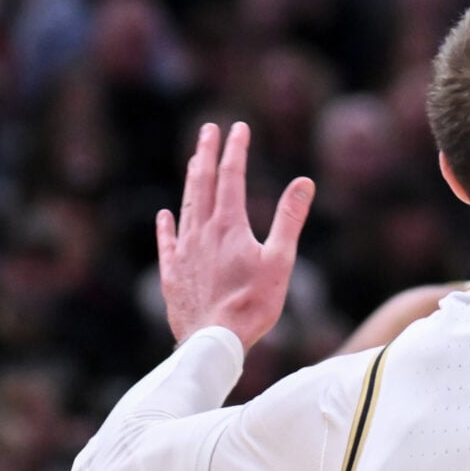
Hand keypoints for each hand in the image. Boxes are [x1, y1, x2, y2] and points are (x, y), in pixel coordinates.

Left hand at [156, 122, 312, 349]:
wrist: (213, 342)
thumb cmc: (253, 304)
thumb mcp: (280, 260)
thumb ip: (290, 218)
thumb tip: (304, 182)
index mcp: (229, 226)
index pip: (231, 176)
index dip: (235, 150)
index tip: (238, 128)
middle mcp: (201, 233)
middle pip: (202, 183)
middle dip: (206, 153)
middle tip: (208, 129)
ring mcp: (183, 253)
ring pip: (186, 206)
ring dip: (190, 180)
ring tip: (193, 160)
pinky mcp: (172, 274)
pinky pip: (166, 242)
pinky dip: (167, 225)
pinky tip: (165, 214)